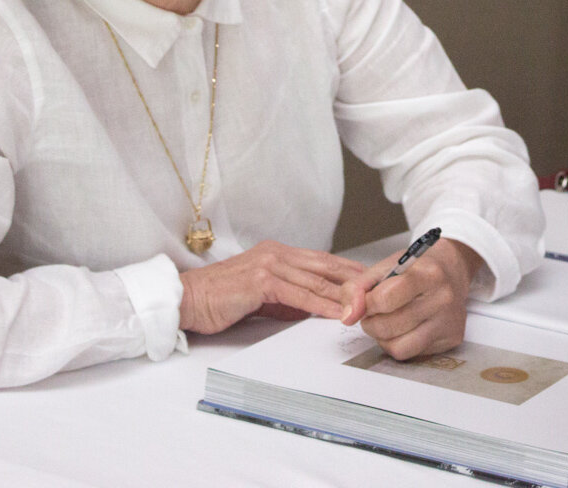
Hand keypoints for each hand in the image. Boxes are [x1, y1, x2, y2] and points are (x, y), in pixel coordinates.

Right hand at [178, 240, 364, 334]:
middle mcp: (276, 253)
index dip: (349, 271)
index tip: (372, 282)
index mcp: (277, 253)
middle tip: (381, 292)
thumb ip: (289, 298)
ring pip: (317, 280)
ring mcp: (269, 265)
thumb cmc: (220, 300)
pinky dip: (322, 305)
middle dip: (355, 280)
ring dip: (344, 295)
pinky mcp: (261, 281)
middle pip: (326, 266)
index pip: (322, 260)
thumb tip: (315, 307)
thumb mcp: (262, 297)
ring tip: (365, 307)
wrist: (187, 300)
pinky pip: (299, 294)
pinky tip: (336, 313)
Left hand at [338, 237, 481, 359]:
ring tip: (387, 321)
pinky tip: (403, 329)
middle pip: (388, 327)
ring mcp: (448, 322)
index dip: (367, 303)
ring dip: (383, 337)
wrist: (452, 271)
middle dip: (371, 322)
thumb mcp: (385, 267)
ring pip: (398, 347)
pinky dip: (399, 344)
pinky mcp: (450, 339)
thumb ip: (357, 288)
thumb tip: (348, 317)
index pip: (385, 299)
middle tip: (375, 312)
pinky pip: (411, 354)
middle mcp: (442, 299)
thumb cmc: (418, 268)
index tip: (367, 300)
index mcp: (427, 274)